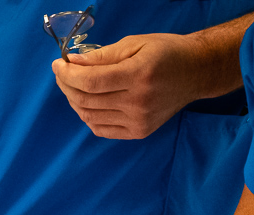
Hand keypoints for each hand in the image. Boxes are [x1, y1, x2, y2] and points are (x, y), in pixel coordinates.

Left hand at [52, 33, 207, 139]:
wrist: (196, 72)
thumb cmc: (167, 53)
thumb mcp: (135, 43)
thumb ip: (102, 55)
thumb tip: (73, 62)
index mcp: (139, 75)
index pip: (91, 82)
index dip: (68, 74)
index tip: (58, 64)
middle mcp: (139, 102)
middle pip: (87, 100)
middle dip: (66, 85)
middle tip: (62, 73)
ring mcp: (139, 121)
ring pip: (90, 116)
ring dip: (74, 101)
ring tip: (72, 86)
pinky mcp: (139, 131)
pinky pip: (101, 129)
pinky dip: (87, 116)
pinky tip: (87, 102)